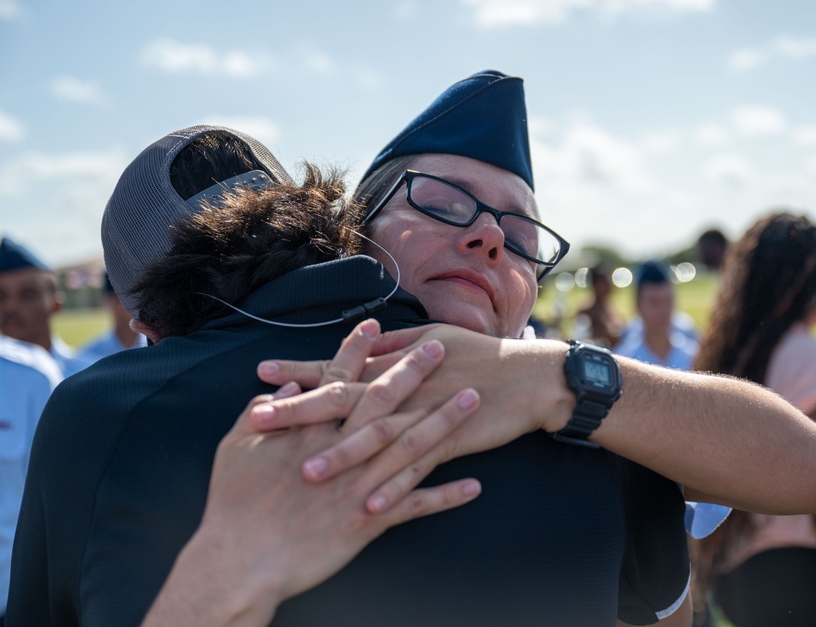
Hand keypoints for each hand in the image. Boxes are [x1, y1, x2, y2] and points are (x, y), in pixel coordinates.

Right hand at [142, 381, 481, 626]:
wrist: (240, 561)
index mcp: (307, 432)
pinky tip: (475, 485)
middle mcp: (340, 452)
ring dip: (444, 422)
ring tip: (472, 399)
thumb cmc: (232, 505)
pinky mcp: (367, 521)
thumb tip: (286, 387)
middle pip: (384, 403)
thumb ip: (263, 414)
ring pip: (410, 447)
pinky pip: (415, 506)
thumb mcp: (236, 449)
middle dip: (414, 372)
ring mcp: (358, 486)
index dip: (357, 350)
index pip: (338, 380)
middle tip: (440, 348)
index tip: (375, 324)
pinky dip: (445, 496)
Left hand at [254, 323, 572, 478]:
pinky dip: (395, 489)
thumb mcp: (434, 336)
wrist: (528, 377)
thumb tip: (365, 336)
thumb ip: (396, 341)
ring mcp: (424, 417)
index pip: (339, 365)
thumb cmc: (481, 354)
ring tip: (306, 474)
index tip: (262, 373)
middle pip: (344, 401)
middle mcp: (404, 388)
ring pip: (375, 439)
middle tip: (260, 421)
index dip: (300, 370)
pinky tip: (371, 506)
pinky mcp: (449, 443)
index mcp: (397, 361)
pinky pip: (416, 471)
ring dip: (340, 456)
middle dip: (300, 413)